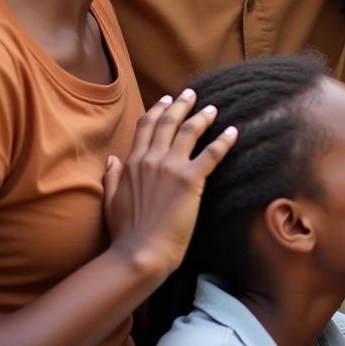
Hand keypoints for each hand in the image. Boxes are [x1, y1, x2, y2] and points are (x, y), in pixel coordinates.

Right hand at [103, 89, 236, 275]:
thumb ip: (113, 176)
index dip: (158, 110)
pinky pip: (211, 153)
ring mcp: (171, 167)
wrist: (140, 252)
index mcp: (133, 162)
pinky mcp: (191, 179)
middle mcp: (151, 159)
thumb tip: (112, 159)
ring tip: (213, 108)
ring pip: (189, 131)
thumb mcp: (111, 201)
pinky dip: (224, 140)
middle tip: (192, 93)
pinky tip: (233, 131)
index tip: (167, 99)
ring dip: (202, 117)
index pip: (146, 127)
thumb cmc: (126, 233)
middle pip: (168, 122)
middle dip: (181, 105)